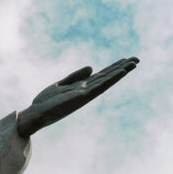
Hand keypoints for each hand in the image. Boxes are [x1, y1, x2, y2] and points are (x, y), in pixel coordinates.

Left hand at [16, 56, 138, 136]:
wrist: (35, 114)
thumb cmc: (44, 102)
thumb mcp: (60, 85)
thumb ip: (75, 77)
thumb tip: (92, 67)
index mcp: (81, 87)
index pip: (101, 76)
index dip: (113, 67)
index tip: (125, 59)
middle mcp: (86, 91)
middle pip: (107, 77)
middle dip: (121, 68)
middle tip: (137, 59)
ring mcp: (85, 94)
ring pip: (107, 80)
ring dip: (120, 72)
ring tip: (134, 63)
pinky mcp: (82, 97)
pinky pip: (100, 86)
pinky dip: (111, 79)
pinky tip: (121, 72)